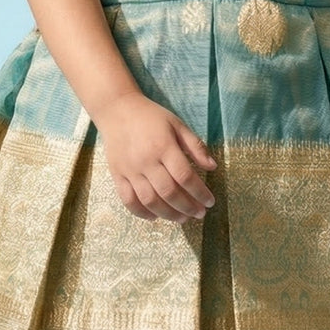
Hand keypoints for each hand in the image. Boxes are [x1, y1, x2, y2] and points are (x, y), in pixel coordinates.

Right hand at [96, 94, 216, 223]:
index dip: (200, 192)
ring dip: (168, 214)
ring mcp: (130, 170)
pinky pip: (128, 200)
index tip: (210, 202)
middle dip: (187, 207)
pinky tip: (155, 217)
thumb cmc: (151, 117)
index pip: (185, 176)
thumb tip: (213, 167)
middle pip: (169, 192)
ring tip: (182, 219)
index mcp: (164, 146)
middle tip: (200, 214)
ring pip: (150, 200)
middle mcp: (146, 161)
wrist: (117, 110)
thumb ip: (195, 146)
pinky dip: (142, 213)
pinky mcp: (117, 176)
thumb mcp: (177, 125)